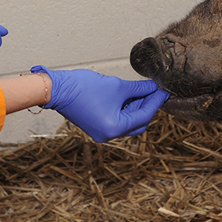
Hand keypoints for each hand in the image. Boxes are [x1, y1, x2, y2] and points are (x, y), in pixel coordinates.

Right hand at [32, 65, 169, 141]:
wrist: (57, 89)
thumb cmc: (83, 88)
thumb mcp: (117, 86)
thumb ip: (138, 88)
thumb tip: (153, 87)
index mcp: (115, 128)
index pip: (144, 116)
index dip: (155, 101)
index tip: (164, 91)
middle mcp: (109, 135)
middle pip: (137, 123)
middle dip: (147, 106)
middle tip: (155, 91)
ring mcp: (101, 133)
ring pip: (127, 122)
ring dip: (136, 107)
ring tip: (143, 90)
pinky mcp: (96, 126)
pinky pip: (117, 120)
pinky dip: (124, 109)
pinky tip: (129, 96)